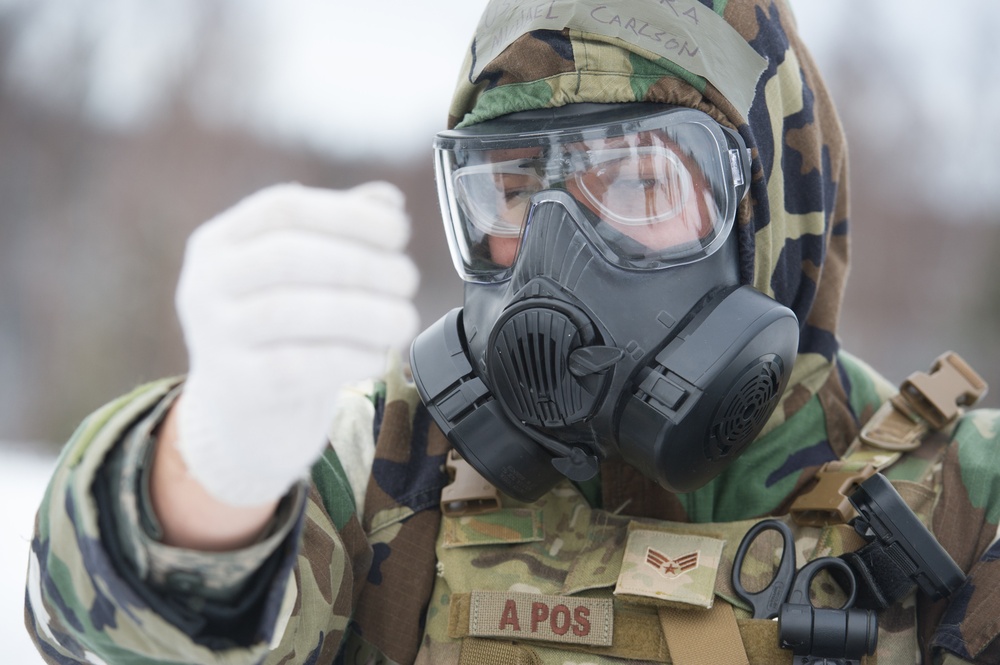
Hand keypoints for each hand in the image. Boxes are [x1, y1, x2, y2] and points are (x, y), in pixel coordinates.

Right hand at [173, 182, 418, 505]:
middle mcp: (205, 283)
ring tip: (403, 319)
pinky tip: (378, 355)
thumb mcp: (306, 278)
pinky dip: (349, 356)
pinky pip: (297, 366)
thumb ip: (341, 233)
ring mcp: (213, 337)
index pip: (283, 208)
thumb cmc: (285, 335)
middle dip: (362, 264)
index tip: (399, 232)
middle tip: (407, 279)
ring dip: (364, 312)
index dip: (348, 215)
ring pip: (290, 311)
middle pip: (288, 256)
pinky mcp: (236, 388)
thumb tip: (387, 201)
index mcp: (221, 242)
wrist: (248, 418)